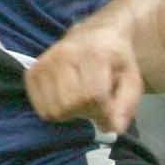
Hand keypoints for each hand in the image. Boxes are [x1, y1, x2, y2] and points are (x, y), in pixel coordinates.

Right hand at [25, 25, 143, 132]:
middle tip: (94, 104)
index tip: (109, 113)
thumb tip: (113, 129)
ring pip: (54, 110)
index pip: (92, 96)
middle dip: (86, 112)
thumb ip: (126, 106)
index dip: (103, 112)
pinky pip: (41, 109)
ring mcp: (45, 62)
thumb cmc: (116, 61)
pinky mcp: (32, 72)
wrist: (94, 35)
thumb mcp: (132, 81)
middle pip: (70, 105)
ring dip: (70, 113)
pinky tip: (66, 98)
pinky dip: (55, 110)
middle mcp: (65, 54)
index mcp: (94, 54)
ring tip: (80, 100)